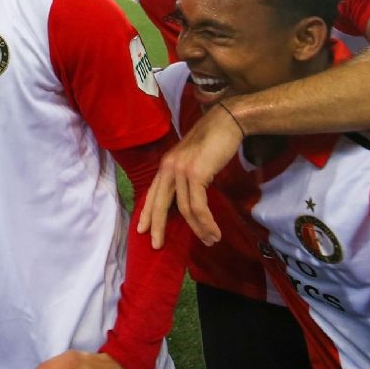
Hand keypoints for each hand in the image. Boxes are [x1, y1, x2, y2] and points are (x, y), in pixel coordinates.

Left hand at [138, 103, 243, 247]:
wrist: (227, 122)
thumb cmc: (214, 141)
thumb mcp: (194, 160)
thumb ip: (186, 176)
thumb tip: (189, 197)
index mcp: (166, 165)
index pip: (153, 193)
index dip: (147, 212)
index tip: (142, 230)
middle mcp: (169, 167)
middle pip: (159, 204)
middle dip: (158, 227)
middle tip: (157, 245)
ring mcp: (181, 170)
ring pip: (184, 209)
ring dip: (198, 229)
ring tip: (209, 241)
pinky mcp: (196, 174)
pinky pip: (198, 206)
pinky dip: (206, 222)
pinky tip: (213, 231)